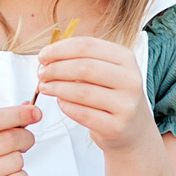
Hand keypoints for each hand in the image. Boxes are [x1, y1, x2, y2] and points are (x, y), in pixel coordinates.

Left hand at [32, 35, 159, 154]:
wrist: (133, 129)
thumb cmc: (112, 95)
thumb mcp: (106, 70)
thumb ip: (81, 60)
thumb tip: (48, 58)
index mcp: (126, 58)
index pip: (87, 46)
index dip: (60, 49)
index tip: (43, 56)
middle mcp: (130, 80)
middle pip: (84, 67)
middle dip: (56, 69)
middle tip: (41, 73)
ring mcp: (125, 105)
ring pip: (82, 92)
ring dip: (57, 88)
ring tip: (45, 87)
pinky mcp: (116, 126)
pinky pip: (82, 113)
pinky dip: (66, 106)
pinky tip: (60, 102)